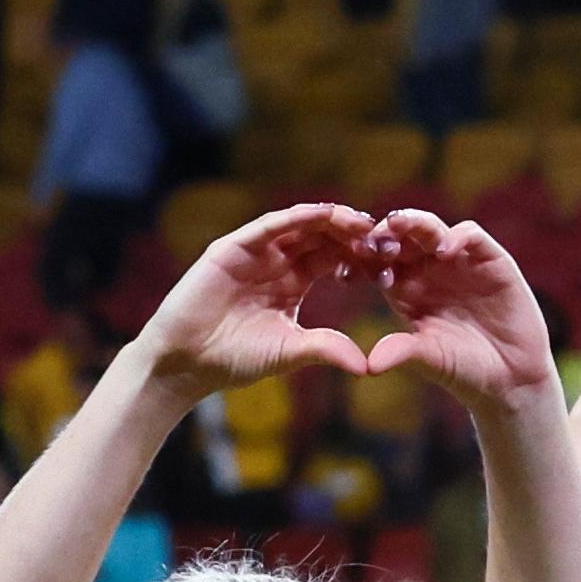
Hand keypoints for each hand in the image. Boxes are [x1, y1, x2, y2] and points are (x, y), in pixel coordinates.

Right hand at [136, 202, 396, 402]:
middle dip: (354, 234)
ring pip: (299, 226)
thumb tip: (367, 366)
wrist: (187, 360)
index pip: (333, 260)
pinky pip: (268, 226)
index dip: (361, 257)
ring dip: (331, 220)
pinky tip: (322, 215)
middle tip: (387, 237)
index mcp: (293, 282)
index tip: (393, 261)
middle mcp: (276, 261)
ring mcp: (254, 252)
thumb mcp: (290, 352)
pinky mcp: (232, 248)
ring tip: (363, 222)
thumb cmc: (235, 358)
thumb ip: (325, 349)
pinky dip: (296, 218)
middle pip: (322, 237)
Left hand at [363, 213, 558, 411]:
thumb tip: (370, 366)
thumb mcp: (430, 360)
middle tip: (371, 240)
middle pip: (400, 237)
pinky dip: (456, 236)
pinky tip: (444, 251)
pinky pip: (470, 235)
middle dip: (382, 234)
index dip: (361, 260)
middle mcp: (430, 269)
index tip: (346, 270)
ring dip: (412, 223)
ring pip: (430, 227)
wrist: (512, 380)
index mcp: (406, 288)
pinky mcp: (491, 260)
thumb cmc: (465, 371)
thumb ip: (402, 353)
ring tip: (397, 227)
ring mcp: (460, 262)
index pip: (377, 261)